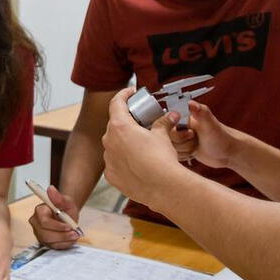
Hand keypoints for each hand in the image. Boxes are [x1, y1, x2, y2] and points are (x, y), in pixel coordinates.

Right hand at [28, 186, 80, 249]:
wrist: (66, 215)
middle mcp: (36, 222)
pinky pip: (52, 246)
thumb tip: (51, 189)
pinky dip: (63, 244)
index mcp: (39, 211)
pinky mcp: (43, 241)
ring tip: (74, 235)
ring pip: (49, 241)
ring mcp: (38, 233)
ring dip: (64, 240)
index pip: (44, 221)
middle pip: (45, 234)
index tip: (69, 226)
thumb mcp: (66, 201)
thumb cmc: (65, 208)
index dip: (57, 226)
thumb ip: (59, 197)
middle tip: (74, 233)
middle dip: (62, 235)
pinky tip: (69, 239)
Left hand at [102, 88, 188, 208]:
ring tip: (139, 146)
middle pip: (114, 125)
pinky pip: (115, 163)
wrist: (162, 187)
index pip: (116, 103)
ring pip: (113, 145)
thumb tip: (171, 116)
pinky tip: (136, 164)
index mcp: (119, 126)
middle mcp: (109, 142)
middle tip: (139, 122)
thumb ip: (163, 123)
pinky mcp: (111, 176)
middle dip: (126, 122)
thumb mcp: (163, 136)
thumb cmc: (161, 159)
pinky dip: (123, 161)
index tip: (130, 92)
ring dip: (123, 143)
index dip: (123, 95)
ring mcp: (108, 160)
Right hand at [173, 99, 239, 168]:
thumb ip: (201, 112)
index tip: (190, 134)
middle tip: (194, 139)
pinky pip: (174, 155)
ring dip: (183, 150)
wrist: (228, 153)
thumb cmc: (222, 137)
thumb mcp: (210, 124)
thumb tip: (190, 103)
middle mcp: (181, 128)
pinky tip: (192, 153)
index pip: (167, 125)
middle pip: (167, 138)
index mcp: (184, 118)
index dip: (177, 133)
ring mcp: (182, 139)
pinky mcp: (183, 149)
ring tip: (195, 146)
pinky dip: (183, 156)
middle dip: (182, 143)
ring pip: (170, 148)